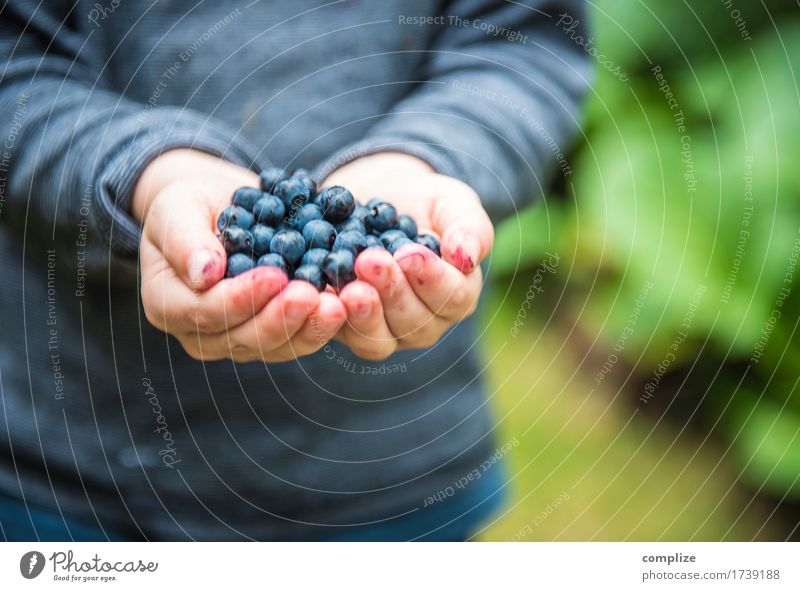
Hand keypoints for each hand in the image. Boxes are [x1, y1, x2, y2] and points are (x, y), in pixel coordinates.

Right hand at [135, 149, 345, 361]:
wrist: (221, 210)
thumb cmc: (190, 205)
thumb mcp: (176, 208)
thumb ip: (185, 240)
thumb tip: (204, 274)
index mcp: (168, 305)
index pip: (203, 312)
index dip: (241, 298)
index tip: (274, 276)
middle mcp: (203, 334)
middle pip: (244, 339)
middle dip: (281, 319)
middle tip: (313, 295)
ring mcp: (240, 340)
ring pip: (277, 346)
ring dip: (309, 327)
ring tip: (337, 305)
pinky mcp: (274, 336)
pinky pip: (300, 338)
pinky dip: (324, 324)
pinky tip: (346, 305)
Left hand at [322, 152, 493, 359]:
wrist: (380, 198)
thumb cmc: (426, 203)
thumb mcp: (454, 203)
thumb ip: (469, 227)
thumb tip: (466, 256)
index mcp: (458, 295)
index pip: (453, 298)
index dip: (432, 278)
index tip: (410, 253)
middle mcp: (425, 322)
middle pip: (414, 323)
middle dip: (392, 292)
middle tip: (370, 260)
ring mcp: (386, 331)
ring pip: (378, 339)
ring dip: (363, 314)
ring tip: (349, 286)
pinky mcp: (346, 329)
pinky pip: (340, 334)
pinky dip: (331, 316)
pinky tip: (322, 294)